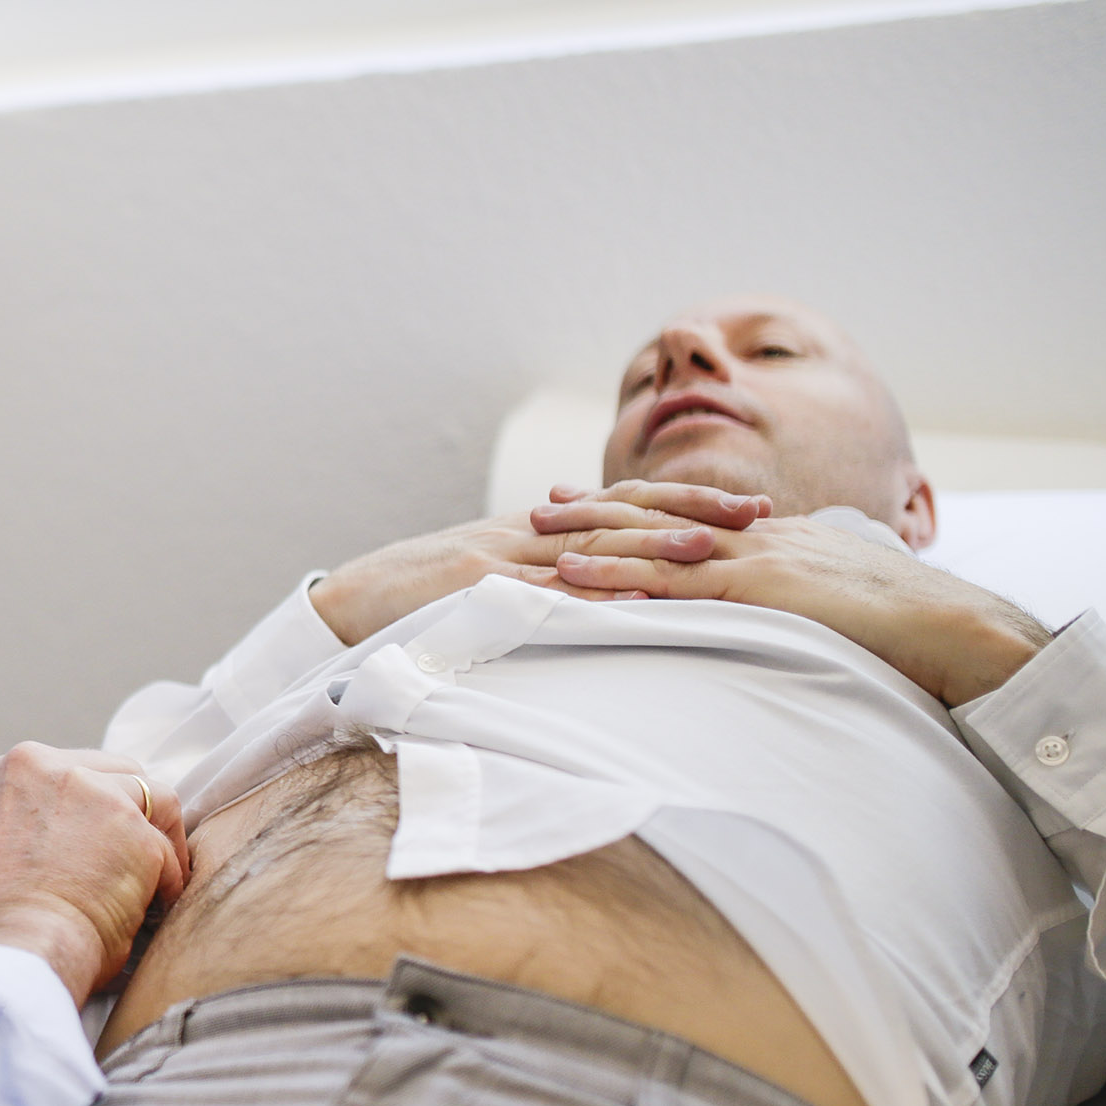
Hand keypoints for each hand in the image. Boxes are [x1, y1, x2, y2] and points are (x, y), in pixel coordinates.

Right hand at [0, 745, 191, 1005]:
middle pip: (110, 772)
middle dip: (126, 811)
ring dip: (155, 838)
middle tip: (129, 855)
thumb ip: (13, 829)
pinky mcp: (132, 826)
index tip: (89, 835)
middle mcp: (41, 767)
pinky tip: (153, 908)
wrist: (5, 950)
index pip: (60, 770)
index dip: (81, 807)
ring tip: (152, 881)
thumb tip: (47, 848)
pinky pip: (166, 848)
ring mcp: (91, 791)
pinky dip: (166, 878)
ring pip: (152, 798)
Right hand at [310, 482, 767, 643]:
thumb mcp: (488, 576)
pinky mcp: (474, 591)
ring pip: (590, 547)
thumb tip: (600, 580)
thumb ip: (542, 572)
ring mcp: (500, 560)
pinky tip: (630, 599)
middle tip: (760, 515)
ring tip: (712, 546)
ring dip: (652, 546)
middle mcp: (526, 534)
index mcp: (533, 528)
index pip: (623, 504)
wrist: (345, 602)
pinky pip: (539, 592)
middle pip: (623, 514)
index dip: (685, 502)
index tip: (745, 509)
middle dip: (694, 513)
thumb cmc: (416, 598)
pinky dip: (587, 594)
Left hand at [549, 507, 1049, 706]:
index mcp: (784, 537)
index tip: (597, 501)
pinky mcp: (752, 588)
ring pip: (651, 540)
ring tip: (532, 529)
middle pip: (662, 514)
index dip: (644, 508)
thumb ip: (814, 598)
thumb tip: (799, 611)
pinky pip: (666, 580)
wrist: (956, 624)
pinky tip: (569, 576)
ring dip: (588, 534)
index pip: (698, 516)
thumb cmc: (916, 627)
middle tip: (542, 503)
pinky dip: (613, 576)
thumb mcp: (851, 601)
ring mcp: (754, 558)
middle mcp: (761, 536)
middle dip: (598, 508)